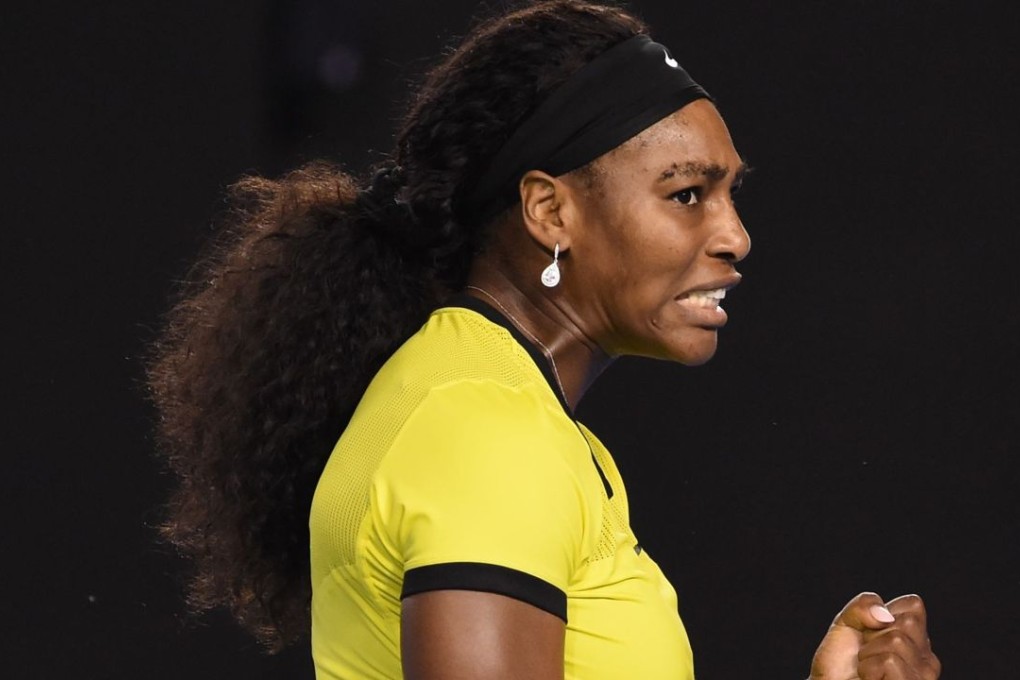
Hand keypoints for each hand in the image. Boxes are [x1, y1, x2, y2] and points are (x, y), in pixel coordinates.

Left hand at [810, 592, 939, 679]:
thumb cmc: (840, 664)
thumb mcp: (846, 622)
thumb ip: (863, 604)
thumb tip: (885, 615)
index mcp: (916, 640)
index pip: (914, 605)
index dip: (880, 614)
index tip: (868, 635)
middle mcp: (927, 659)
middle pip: (909, 622)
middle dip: (875, 634)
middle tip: (867, 654)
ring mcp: (923, 677)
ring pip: (897, 641)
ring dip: (869, 654)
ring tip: (867, 670)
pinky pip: (890, 662)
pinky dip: (869, 669)